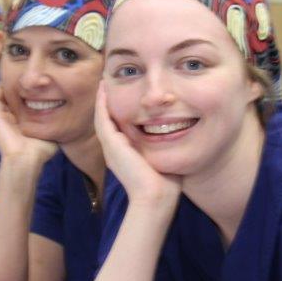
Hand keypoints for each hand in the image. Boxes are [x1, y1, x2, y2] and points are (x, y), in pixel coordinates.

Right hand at [0, 73, 56, 170]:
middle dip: (7, 83)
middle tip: (12, 70)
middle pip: (5, 97)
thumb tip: (67, 118)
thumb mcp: (51, 132)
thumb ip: (55, 124)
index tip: (28, 78)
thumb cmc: (39, 151)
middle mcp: (8, 118)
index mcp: (21, 122)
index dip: (22, 90)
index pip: (19, 102)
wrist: (26, 159)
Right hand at [93, 83, 179, 205]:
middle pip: (107, 120)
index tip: (124, 96)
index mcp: (125, 154)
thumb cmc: (165, 184)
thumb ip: (165, 146)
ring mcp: (111, 147)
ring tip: (104, 82)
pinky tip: (104, 89)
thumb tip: (179, 134)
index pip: (119, 127)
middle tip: (108, 84)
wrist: (156, 198)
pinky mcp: (111, 144)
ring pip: (102, 117)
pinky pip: (103, 118)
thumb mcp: (163, 158)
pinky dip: (102, 103)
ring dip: (102, 99)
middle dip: (108, 102)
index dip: (120, 111)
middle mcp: (115, 150)